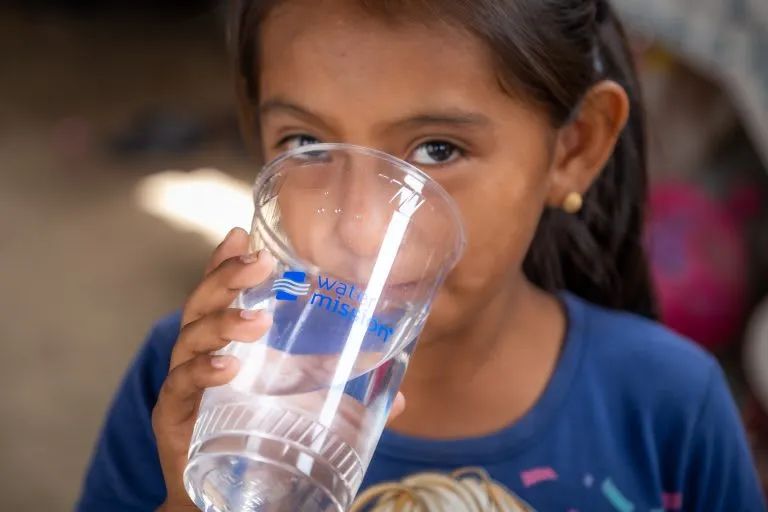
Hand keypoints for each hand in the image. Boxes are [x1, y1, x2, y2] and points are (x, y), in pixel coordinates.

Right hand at [151, 228, 405, 510]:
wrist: (224, 494)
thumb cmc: (259, 438)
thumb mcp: (303, 409)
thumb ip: (344, 397)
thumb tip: (402, 399)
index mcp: (227, 343)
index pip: (221, 293)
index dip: (226, 263)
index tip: (242, 233)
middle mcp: (200, 355)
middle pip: (202, 303)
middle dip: (227, 278)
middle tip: (260, 264)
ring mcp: (184, 384)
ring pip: (191, 338)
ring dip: (223, 323)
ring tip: (256, 321)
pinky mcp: (174, 417)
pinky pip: (182, 386)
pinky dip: (202, 373)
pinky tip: (226, 367)